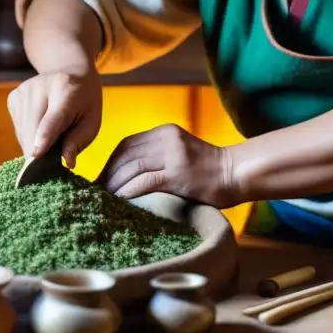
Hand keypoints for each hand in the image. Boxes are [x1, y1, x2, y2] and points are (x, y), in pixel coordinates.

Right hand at [7, 69, 102, 167]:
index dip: (44, 137)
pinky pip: (18, 128)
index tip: (36, 155)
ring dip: (33, 143)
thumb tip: (68, 161)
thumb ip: (79, 140)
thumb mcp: (92, 120)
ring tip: (49, 137)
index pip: (52, 118)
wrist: (70, 73)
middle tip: (49, 161)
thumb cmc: (84, 102)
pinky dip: (27, 135)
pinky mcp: (14, 96)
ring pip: (23, 131)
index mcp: (67, 91)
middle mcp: (41, 87)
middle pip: (33, 127)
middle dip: (37, 149)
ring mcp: (24, 90)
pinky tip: (39, 127)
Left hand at [96, 124, 236, 207]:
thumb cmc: (208, 170)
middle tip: (96, 193)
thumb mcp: (179, 151)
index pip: (126, 145)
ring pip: (131, 167)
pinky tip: (119, 201)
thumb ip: (157, 156)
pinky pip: (144, 181)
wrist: (236, 173)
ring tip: (104, 200)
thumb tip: (127, 175)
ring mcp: (172, 154)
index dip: (110, 163)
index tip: (100, 180)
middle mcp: (165, 138)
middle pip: (125, 154)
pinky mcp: (177, 173)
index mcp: (164, 132)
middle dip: (108, 174)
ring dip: (114, 184)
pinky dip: (128, 191)